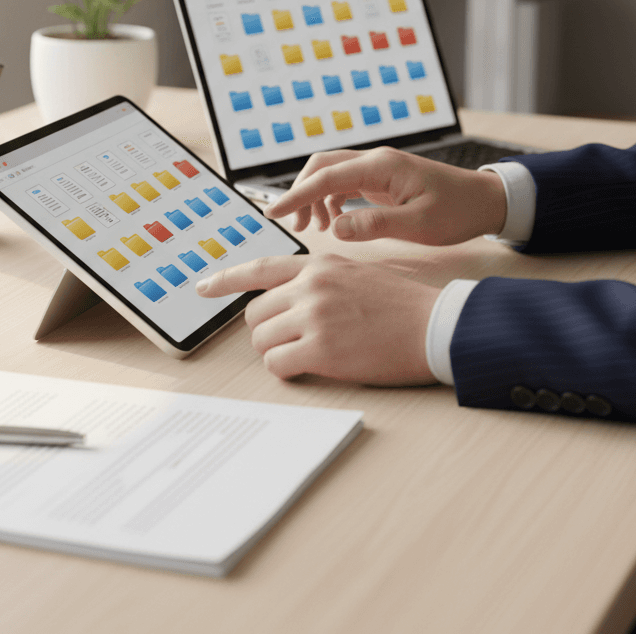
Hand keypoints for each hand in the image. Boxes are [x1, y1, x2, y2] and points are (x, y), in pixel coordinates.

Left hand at [196, 254, 439, 383]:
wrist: (433, 326)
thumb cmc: (398, 305)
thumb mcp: (352, 273)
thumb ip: (316, 280)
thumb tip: (282, 299)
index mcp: (317, 264)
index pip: (259, 268)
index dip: (225, 279)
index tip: (202, 286)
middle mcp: (310, 286)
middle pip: (255, 314)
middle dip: (268, 331)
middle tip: (295, 339)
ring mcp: (314, 317)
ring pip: (262, 340)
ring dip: (277, 352)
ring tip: (309, 353)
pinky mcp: (321, 350)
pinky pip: (278, 364)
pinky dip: (287, 370)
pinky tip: (311, 367)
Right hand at [264, 147, 506, 245]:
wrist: (486, 201)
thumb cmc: (458, 212)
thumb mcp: (419, 225)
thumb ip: (375, 225)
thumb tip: (336, 228)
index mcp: (381, 166)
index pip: (325, 176)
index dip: (296, 195)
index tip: (274, 213)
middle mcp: (375, 161)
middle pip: (321, 167)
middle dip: (301, 193)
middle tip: (293, 226)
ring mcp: (378, 168)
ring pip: (331, 174)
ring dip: (315, 198)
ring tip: (313, 230)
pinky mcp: (382, 179)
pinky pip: (345, 183)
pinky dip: (331, 201)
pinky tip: (335, 223)